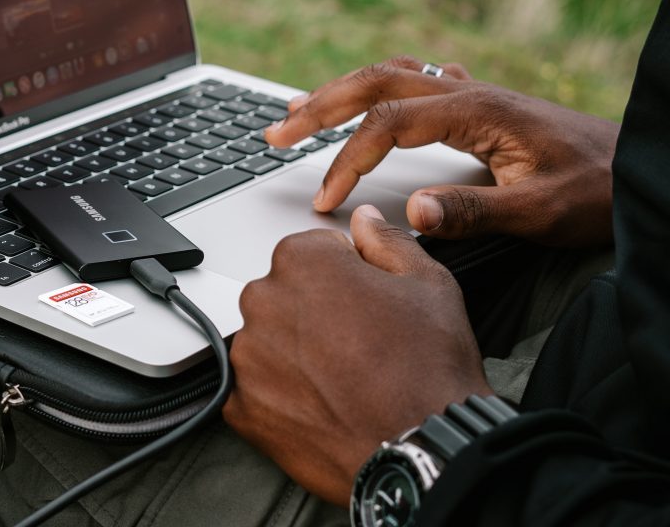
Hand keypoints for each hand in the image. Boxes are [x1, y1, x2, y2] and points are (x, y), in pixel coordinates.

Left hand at [223, 205, 490, 505]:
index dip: (345, 276)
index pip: (312, 252)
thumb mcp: (428, 283)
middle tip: (358, 344)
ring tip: (343, 378)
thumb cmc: (428, 368)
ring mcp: (248, 356)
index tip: (364, 302)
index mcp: (301, 260)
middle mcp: (263, 301)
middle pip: (284, 295)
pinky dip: (281, 396)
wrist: (423, 449)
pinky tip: (322, 403)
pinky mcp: (242, 407)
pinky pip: (255, 389)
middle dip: (314, 312)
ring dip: (295, 353)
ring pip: (268, 342)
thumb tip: (365, 220)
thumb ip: (386, 241)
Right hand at [266, 56, 619, 246]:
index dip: (348, 160)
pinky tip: (368, 101)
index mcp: (476, 110)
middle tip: (274, 132)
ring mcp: (473, 94)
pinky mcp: (480, 106)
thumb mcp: (540, 211)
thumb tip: (409, 216)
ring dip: (340, 90)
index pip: (388, 124)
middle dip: (319, 106)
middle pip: (375, 82)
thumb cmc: (599, 189)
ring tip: (298, 109)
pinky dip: (377, 89)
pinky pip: (415, 82)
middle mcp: (468, 92)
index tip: (325, 199)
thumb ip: (475, 212)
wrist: (642, 168)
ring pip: (391, 76)